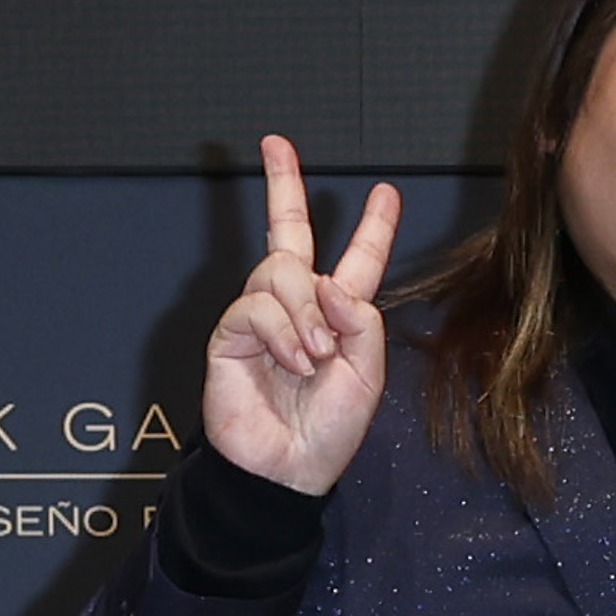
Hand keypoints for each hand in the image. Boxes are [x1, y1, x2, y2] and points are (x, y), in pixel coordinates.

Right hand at [201, 138, 403, 496]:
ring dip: (305, 313)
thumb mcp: (367, 375)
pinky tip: (293, 361)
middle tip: (275, 144)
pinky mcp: (230, 334)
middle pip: (287, 231)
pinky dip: (281, 331)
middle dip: (282, 183)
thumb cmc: (327, 432)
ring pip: (281, 272)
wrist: (286, 471)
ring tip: (314, 357)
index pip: (355, 260)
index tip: (386, 192)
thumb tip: (329, 281)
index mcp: (338, 317)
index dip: (373, 226)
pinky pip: (256, 305)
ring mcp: (261, 318)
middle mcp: (297, 308)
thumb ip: (361, 323)